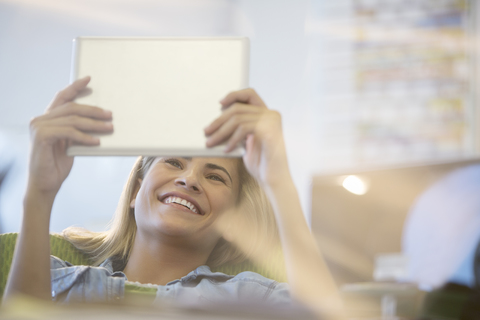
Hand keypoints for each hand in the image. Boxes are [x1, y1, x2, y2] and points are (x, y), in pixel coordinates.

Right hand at [27, 77, 112, 197]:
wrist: (45, 185)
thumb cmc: (57, 165)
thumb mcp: (70, 144)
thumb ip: (76, 130)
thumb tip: (97, 120)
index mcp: (47, 118)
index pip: (62, 97)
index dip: (75, 87)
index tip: (89, 80)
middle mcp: (40, 119)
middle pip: (71, 107)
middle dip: (93, 110)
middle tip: (110, 114)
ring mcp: (38, 127)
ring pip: (72, 119)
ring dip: (94, 124)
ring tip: (109, 128)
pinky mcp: (41, 137)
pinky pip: (69, 132)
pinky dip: (84, 136)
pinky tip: (96, 141)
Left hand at [204, 88, 290, 187]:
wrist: (274, 180)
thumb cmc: (261, 164)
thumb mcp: (247, 142)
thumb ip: (239, 129)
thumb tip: (217, 123)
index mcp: (268, 114)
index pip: (250, 94)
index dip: (234, 95)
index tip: (220, 103)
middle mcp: (271, 114)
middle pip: (238, 108)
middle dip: (219, 120)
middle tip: (206, 131)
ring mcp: (272, 121)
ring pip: (237, 119)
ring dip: (220, 132)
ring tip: (211, 143)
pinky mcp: (269, 130)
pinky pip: (243, 129)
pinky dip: (232, 140)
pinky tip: (227, 150)